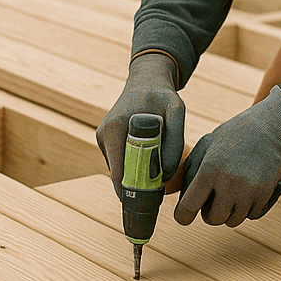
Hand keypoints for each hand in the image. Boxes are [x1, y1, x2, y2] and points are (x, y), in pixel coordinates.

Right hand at [95, 52, 185, 198]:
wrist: (147, 80)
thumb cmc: (162, 94)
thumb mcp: (176, 110)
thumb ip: (175, 141)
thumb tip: (166, 175)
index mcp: (114, 129)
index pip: (118, 174)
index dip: (134, 192)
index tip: (152, 200)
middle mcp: (104, 135)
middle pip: (118, 176)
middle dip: (137, 187)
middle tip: (160, 192)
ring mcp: (103, 139)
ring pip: (118, 171)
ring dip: (135, 177)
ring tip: (158, 173)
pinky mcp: (107, 141)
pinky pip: (120, 163)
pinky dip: (133, 168)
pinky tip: (149, 163)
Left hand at [175, 87, 280, 227]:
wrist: (274, 128)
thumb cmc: (236, 134)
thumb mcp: (207, 144)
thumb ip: (191, 169)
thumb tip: (179, 194)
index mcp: (209, 170)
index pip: (188, 208)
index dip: (183, 215)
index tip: (184, 215)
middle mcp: (228, 184)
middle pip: (212, 220)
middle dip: (210, 212)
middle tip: (213, 197)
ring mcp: (249, 192)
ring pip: (232, 221)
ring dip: (229, 211)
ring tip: (232, 189)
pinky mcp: (265, 196)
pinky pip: (251, 216)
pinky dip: (247, 208)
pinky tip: (248, 189)